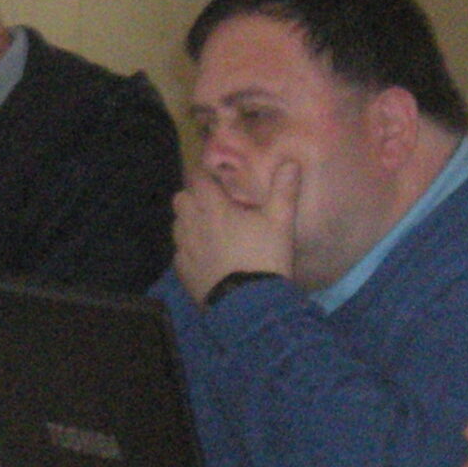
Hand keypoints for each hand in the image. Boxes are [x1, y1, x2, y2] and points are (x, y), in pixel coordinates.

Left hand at [172, 157, 299, 303]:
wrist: (250, 304)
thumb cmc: (265, 257)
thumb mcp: (280, 222)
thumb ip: (283, 191)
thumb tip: (290, 162)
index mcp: (214, 208)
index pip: (197, 179)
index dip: (203, 176)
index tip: (214, 179)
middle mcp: (193, 224)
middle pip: (181, 199)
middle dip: (193, 197)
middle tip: (212, 204)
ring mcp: (185, 249)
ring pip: (177, 225)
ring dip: (188, 222)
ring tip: (208, 229)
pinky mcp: (183, 272)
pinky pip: (179, 253)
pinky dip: (188, 250)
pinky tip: (204, 256)